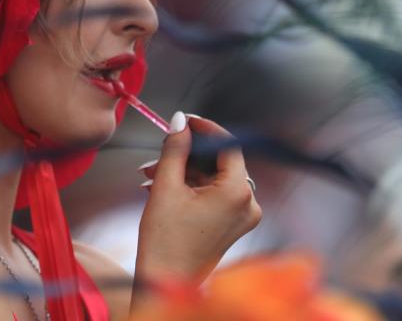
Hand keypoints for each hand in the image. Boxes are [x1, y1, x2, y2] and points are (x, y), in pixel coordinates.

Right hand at [134, 112, 261, 284]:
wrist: (165, 281)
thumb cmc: (166, 241)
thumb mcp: (167, 186)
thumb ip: (176, 148)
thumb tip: (180, 121)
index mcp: (238, 192)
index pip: (228, 144)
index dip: (205, 129)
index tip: (185, 121)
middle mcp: (248, 204)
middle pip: (220, 162)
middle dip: (188, 154)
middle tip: (161, 150)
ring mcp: (242, 217)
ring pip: (214, 177)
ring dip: (185, 171)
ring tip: (153, 174)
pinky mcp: (233, 225)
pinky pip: (215, 194)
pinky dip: (192, 187)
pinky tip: (165, 186)